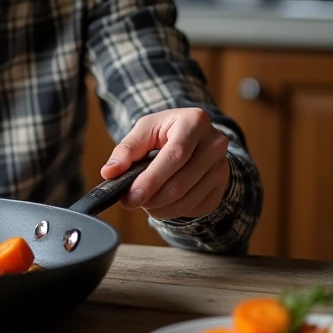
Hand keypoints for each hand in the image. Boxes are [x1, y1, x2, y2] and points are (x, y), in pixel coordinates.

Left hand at [99, 108, 229, 219]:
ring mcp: (222, 167)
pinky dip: (172, 211)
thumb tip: (110, 172)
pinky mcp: (222, 186)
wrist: (196, 137)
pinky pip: (194, 208)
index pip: (175, 156)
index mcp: (195, 122)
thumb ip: (126, 149)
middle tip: (130, 201)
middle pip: (180, 183)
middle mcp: (214, 144)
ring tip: (144, 200)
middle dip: (151, 198)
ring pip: (187, 200)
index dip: (151, 180)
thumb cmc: (166, 131)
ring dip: (159, 207)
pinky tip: (161, 202)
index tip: (130, 196)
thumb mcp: (145, 130)